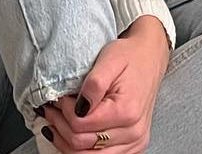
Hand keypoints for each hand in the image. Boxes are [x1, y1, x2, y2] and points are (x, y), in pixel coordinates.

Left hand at [41, 16, 169, 152]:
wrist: (149, 58)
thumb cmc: (129, 57)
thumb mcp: (109, 60)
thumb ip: (93, 85)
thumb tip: (77, 107)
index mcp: (127, 111)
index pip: (81, 124)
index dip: (64, 112)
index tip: (59, 98)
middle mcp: (133, 132)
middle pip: (81, 145)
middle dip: (60, 127)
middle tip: (51, 109)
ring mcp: (135, 142)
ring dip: (66, 141)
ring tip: (56, 122)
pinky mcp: (133, 146)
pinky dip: (80, 150)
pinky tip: (70, 134)